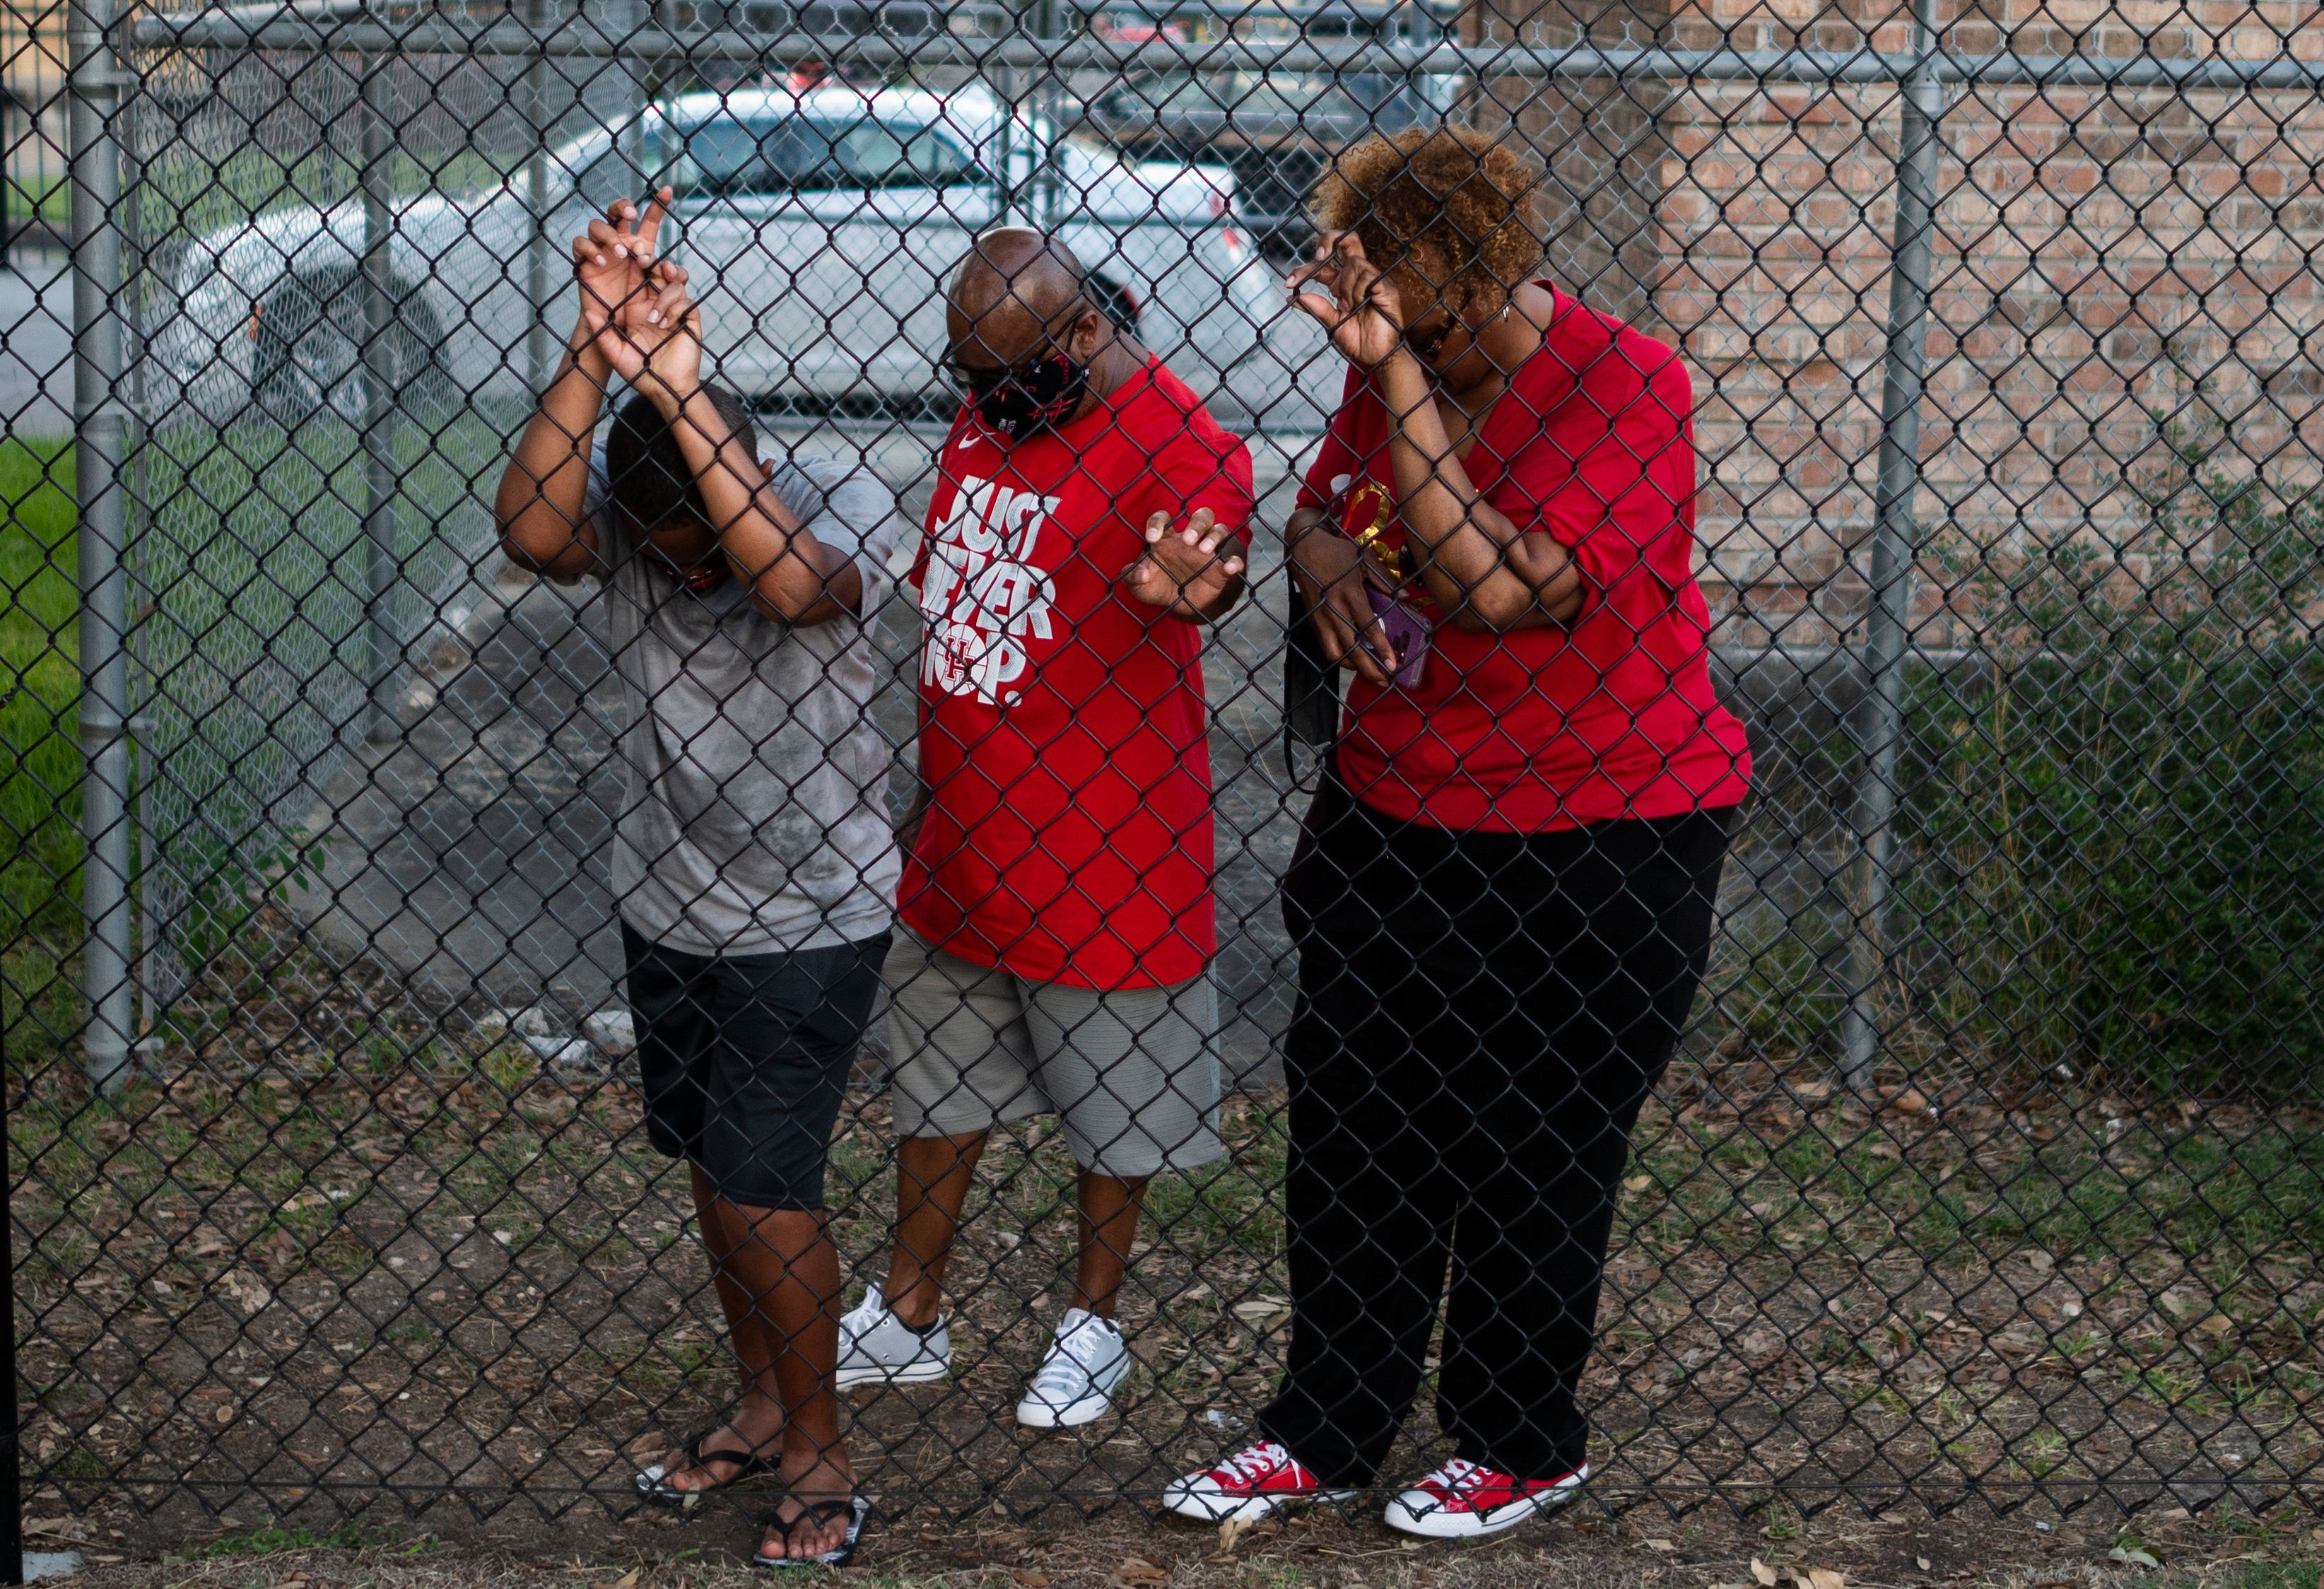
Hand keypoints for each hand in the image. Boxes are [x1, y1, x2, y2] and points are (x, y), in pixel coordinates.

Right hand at [569, 188, 671, 358]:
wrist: (617, 331)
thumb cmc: (639, 312)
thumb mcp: (658, 295)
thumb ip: (668, 281)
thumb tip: (676, 270)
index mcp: (639, 247)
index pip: (648, 221)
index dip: (657, 205)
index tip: (666, 191)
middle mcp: (619, 243)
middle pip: (616, 212)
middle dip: (622, 207)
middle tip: (631, 215)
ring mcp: (600, 251)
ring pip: (598, 225)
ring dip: (609, 235)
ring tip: (621, 254)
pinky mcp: (583, 263)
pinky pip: (580, 245)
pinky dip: (590, 250)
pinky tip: (602, 263)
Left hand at [596, 260, 701, 408]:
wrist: (666, 390)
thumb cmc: (640, 374)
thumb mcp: (615, 354)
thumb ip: (603, 334)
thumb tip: (589, 314)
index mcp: (638, 308)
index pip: (638, 277)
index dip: (635, 263)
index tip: (629, 254)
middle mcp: (657, 306)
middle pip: (659, 273)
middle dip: (654, 263)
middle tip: (645, 261)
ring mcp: (675, 313)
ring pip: (675, 284)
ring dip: (664, 295)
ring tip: (653, 317)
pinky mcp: (690, 321)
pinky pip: (687, 303)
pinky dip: (675, 310)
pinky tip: (665, 326)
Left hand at [1120, 507, 1245, 618]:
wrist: (1181, 607)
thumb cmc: (1160, 588)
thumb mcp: (1141, 588)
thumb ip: (1133, 579)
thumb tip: (1140, 574)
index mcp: (1168, 539)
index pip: (1164, 518)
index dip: (1157, 523)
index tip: (1151, 538)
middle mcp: (1191, 540)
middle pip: (1201, 517)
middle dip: (1196, 524)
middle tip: (1188, 540)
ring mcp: (1209, 552)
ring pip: (1220, 530)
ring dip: (1213, 537)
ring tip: (1204, 550)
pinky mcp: (1222, 569)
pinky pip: (1235, 558)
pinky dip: (1235, 561)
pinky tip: (1229, 568)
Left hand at [1285, 231, 1405, 369]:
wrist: (1378, 357)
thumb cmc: (1359, 340)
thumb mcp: (1332, 324)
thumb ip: (1317, 308)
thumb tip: (1293, 298)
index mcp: (1343, 284)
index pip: (1322, 266)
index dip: (1304, 270)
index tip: (1289, 283)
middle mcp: (1358, 277)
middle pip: (1347, 240)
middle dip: (1329, 239)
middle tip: (1319, 257)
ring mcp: (1374, 280)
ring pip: (1354, 264)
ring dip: (1346, 286)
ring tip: (1351, 306)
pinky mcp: (1386, 288)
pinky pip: (1369, 277)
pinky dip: (1360, 291)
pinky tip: (1362, 305)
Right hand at [1289, 528, 1396, 685]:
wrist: (1303, 549)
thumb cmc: (1337, 553)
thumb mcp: (1364, 560)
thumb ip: (1385, 579)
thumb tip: (1405, 597)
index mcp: (1350, 594)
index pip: (1368, 628)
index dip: (1381, 649)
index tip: (1392, 664)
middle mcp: (1334, 610)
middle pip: (1352, 649)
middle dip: (1368, 668)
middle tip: (1384, 680)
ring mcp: (1321, 618)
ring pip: (1335, 654)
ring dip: (1353, 667)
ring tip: (1370, 672)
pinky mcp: (1313, 621)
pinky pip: (1326, 647)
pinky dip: (1340, 658)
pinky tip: (1353, 661)